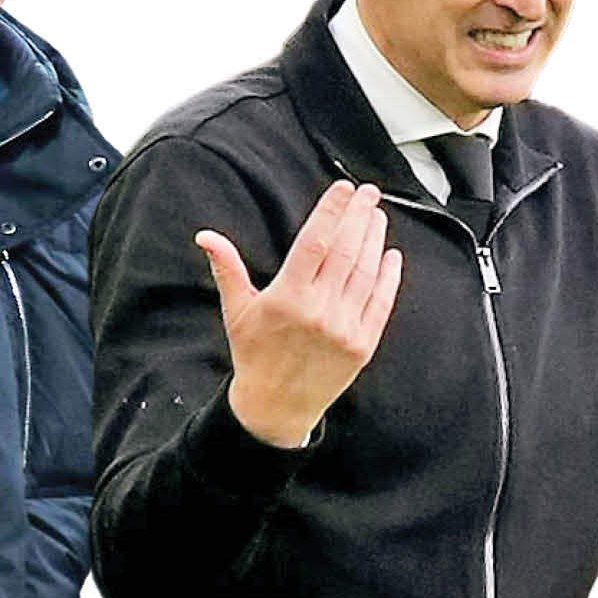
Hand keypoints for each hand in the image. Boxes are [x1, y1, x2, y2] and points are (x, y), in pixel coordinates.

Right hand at [198, 179, 402, 448]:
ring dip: (374, 239)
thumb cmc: (255, 356)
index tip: (344, 189)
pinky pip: (380, 303)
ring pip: (366, 272)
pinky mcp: (362, 346)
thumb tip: (206, 236)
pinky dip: (389, 277)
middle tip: (368, 193)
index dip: (332, 211)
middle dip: (359, 216)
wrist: (276, 408)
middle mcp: (319, 311)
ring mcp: (344, 329)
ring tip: (377, 217)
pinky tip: (391, 255)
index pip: (316, 241)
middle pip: (346, 250)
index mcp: (287, 297)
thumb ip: (227, 268)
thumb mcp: (237, 311)